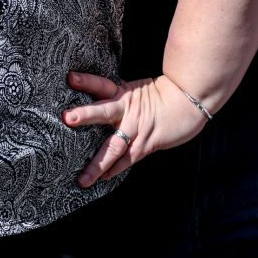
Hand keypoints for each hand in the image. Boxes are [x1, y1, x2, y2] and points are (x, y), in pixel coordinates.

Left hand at [62, 71, 208, 187]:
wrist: (190, 101)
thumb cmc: (164, 94)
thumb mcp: (138, 89)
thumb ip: (119, 95)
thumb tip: (100, 98)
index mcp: (124, 93)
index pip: (102, 85)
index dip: (86, 81)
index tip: (69, 78)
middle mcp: (128, 111)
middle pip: (103, 112)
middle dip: (85, 115)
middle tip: (67, 117)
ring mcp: (136, 129)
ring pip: (114, 146)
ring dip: (98, 163)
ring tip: (83, 178)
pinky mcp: (146, 145)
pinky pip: (128, 160)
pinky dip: (115, 170)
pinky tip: (102, 179)